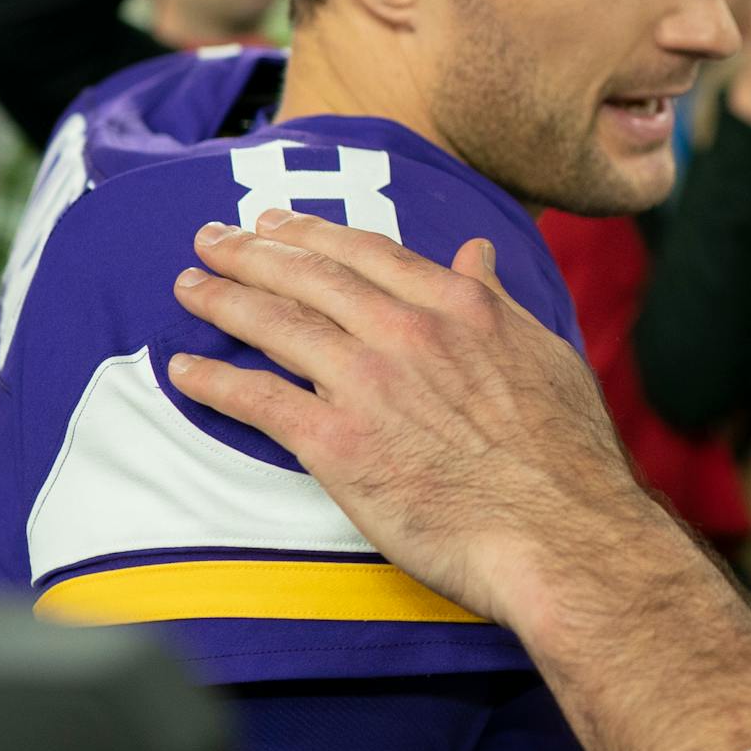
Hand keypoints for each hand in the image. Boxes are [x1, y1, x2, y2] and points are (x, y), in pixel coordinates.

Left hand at [167, 212, 646, 629]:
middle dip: (252, 251)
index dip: (314, 233)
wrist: (557, 529)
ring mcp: (367, 382)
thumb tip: (477, 252)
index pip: (369, 253)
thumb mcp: (547, 354)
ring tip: (189, 286)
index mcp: (459, 306)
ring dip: (223, 300)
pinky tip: (184, 369)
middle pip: (310, 276)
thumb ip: (498, 301)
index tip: (278, 222)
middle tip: (211, 238)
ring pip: (276, 325)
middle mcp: (407, 330)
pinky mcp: (337, 442)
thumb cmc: (566, 454)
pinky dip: (214, 381)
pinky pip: (258, 400)